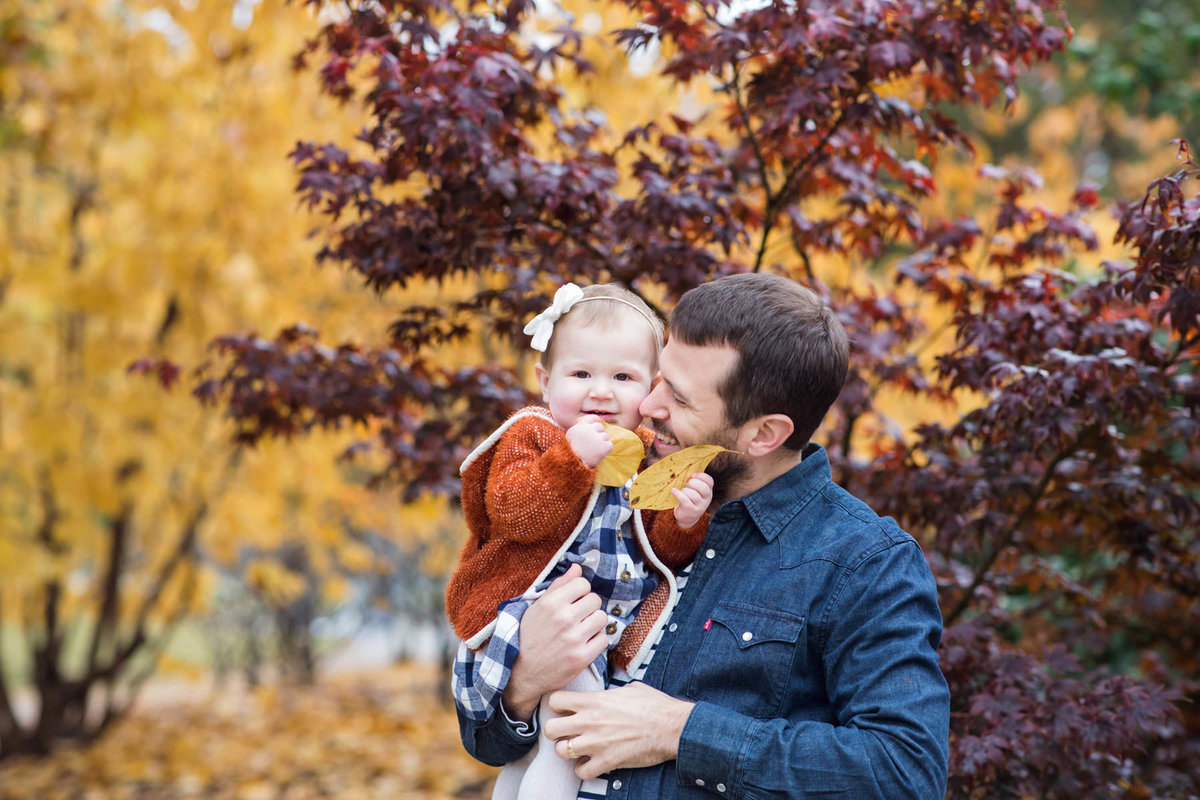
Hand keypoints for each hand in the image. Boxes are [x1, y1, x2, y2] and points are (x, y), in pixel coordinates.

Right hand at [501, 564, 607, 722]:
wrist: (522, 673)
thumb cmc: (528, 637)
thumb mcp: (537, 607)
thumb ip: (559, 586)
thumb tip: (577, 567)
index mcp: (551, 603)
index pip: (583, 583)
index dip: (580, 591)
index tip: (575, 600)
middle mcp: (564, 618)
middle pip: (595, 600)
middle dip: (589, 607)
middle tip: (579, 616)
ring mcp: (574, 639)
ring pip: (602, 618)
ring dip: (594, 623)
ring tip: (583, 629)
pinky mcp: (581, 657)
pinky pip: (604, 639)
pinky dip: (596, 641)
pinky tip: (584, 643)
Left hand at [544, 682, 695, 779]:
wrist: (671, 726)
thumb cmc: (654, 705)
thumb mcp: (629, 688)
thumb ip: (610, 693)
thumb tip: (609, 694)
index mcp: (593, 700)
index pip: (554, 700)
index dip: (557, 705)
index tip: (564, 709)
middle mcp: (589, 721)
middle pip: (550, 729)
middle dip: (556, 731)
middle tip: (567, 732)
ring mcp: (595, 743)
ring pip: (560, 752)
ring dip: (568, 751)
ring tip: (579, 749)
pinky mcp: (606, 762)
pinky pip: (580, 772)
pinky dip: (584, 770)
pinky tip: (592, 763)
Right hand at [566, 415, 613, 467]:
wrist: (571, 465)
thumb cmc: (569, 452)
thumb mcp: (570, 435)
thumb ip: (580, 428)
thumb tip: (590, 422)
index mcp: (580, 426)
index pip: (593, 418)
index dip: (595, 422)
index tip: (595, 427)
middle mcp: (589, 430)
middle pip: (600, 427)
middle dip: (598, 434)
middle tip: (592, 444)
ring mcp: (597, 438)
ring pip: (605, 436)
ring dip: (601, 443)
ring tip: (593, 451)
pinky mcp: (603, 447)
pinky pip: (610, 445)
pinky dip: (606, 450)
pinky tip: (598, 454)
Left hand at [671, 471, 713, 528]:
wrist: (687, 517)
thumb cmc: (690, 499)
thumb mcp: (696, 491)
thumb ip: (695, 482)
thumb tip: (686, 468)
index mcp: (708, 491)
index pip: (710, 481)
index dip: (701, 476)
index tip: (693, 475)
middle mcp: (706, 499)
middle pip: (702, 487)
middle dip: (692, 483)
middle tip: (686, 484)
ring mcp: (700, 506)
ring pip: (693, 494)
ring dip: (685, 490)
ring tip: (682, 491)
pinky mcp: (691, 510)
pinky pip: (684, 499)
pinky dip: (678, 493)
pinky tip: (673, 491)